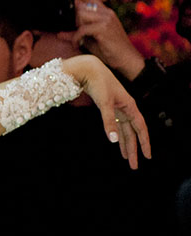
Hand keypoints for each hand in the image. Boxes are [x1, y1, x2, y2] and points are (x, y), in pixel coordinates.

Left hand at [61, 0, 145, 79]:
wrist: (126, 60)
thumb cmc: (108, 49)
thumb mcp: (89, 40)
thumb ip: (75, 34)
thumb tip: (58, 33)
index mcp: (104, 12)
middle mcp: (106, 12)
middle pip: (80, 7)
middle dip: (70, 17)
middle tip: (68, 29)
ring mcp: (106, 19)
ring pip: (80, 15)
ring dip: (74, 28)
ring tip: (77, 40)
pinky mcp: (104, 28)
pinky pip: (82, 29)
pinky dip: (76, 37)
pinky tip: (77, 45)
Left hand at [63, 54, 151, 168]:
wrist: (88, 69)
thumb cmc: (98, 84)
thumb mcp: (104, 103)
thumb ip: (108, 122)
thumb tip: (113, 140)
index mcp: (130, 106)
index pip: (140, 128)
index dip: (144, 143)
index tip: (146, 156)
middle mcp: (126, 108)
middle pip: (132, 133)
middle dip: (133, 149)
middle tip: (133, 165)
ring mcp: (118, 108)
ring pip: (124, 130)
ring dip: (126, 144)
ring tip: (127, 158)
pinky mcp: (109, 107)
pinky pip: (116, 124)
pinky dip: (117, 134)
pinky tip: (117, 141)